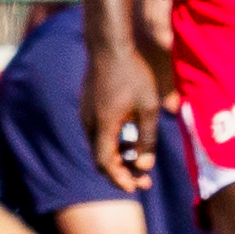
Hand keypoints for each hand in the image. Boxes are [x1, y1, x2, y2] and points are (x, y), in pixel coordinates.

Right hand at [81, 44, 160, 192]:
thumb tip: (145, 165)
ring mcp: (85, 115)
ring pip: (99, 147)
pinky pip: (97, 134)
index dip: (120, 180)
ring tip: (139, 159)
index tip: (135, 188)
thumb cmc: (133, 74)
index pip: (105, 164)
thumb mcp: (148, 107)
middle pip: (101, 159)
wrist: (108, 46)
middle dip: (122, 173)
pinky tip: (129, 139)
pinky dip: (112, 144)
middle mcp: (89, 123)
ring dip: (117, 158)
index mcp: (103, 126)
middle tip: (143, 180)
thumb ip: (147, 138)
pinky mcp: (87, 108)